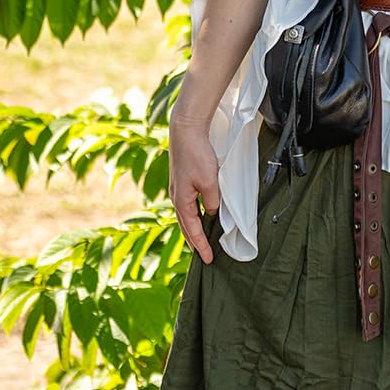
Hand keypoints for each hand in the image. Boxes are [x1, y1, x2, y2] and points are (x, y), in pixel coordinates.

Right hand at [167, 108, 220, 263]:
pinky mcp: (181, 181)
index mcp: (181, 201)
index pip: (193, 230)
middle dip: (194, 242)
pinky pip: (188, 205)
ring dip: (193, 229)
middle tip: (204, 256)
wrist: (185, 131)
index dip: (201, 246)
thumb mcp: (210, 182)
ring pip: (186, 216)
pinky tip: (200, 215)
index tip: (209, 259)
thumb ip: (212, 201)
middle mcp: (176, 198)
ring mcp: (178, 189)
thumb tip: (212, 213)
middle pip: (185, 226)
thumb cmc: (197, 155)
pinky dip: (194, 216)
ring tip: (201, 241)